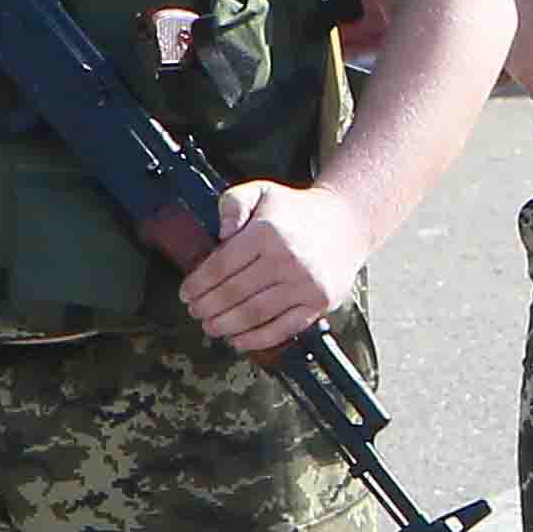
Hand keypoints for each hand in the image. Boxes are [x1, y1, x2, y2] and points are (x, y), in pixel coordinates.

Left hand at [178, 178, 372, 353]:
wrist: (347, 222)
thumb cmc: (297, 211)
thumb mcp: (261, 191)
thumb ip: (233, 204)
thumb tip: (220, 234)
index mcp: (267, 232)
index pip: (221, 266)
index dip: (198, 285)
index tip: (185, 294)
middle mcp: (287, 258)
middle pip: (234, 293)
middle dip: (207, 307)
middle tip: (195, 312)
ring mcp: (305, 283)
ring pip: (255, 314)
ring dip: (227, 326)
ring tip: (211, 327)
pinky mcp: (320, 302)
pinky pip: (284, 328)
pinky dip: (258, 339)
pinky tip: (239, 340)